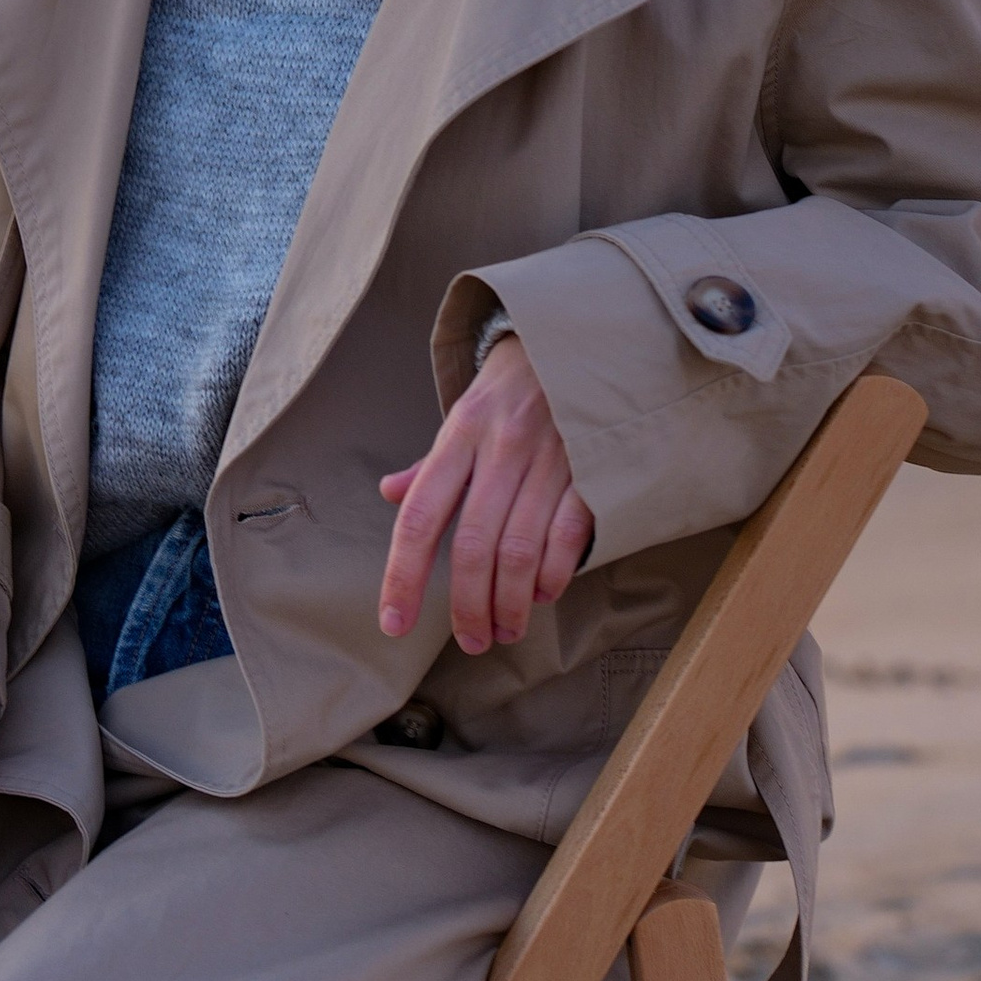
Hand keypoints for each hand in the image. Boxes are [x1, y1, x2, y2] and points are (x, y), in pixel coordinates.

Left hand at [378, 337, 592, 655]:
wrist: (580, 339)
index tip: (394, 622)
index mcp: (461, 435)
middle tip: (469, 641)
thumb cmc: (514, 387)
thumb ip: (432, 463)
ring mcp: (549, 459)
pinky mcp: (590, 470)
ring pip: (518, 551)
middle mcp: (501, 447)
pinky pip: (566, 537)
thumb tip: (390, 494)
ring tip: (503, 630)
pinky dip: (552, 576)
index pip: (421, 516)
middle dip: (467, 606)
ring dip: (508, 605)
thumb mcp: (464, 414)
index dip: (404, 575)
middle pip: (473, 545)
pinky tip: (542, 595)